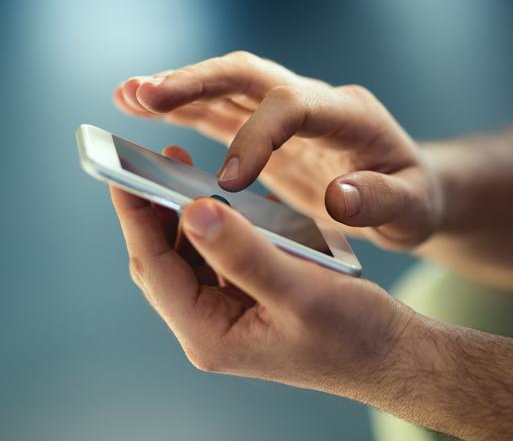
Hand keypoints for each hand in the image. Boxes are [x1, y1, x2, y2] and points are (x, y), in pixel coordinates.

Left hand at [110, 145, 413, 393]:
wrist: (387, 353)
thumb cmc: (351, 332)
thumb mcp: (299, 290)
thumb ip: (244, 253)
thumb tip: (193, 211)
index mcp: (210, 334)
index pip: (155, 267)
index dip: (136, 216)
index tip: (123, 170)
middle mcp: (211, 326)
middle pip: (163, 261)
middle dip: (156, 211)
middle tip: (161, 160)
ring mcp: (228, 314)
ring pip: (189, 256)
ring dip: (187, 216)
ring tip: (189, 173)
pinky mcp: (248, 300)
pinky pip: (218, 257)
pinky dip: (218, 227)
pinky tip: (230, 201)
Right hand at [113, 52, 441, 248]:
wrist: (409, 190)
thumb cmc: (414, 200)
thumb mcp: (412, 209)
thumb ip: (381, 202)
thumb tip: (340, 197)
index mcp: (350, 116)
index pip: (294, 106)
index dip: (257, 136)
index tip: (227, 181)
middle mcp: (315, 103)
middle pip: (250, 76)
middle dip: (197, 83)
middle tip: (145, 93)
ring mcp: (290, 114)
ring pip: (228, 87)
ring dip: (179, 90)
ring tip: (128, 95)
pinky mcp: (272, 132)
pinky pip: (223, 113)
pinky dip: (185, 111)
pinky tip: (146, 111)